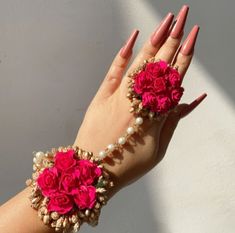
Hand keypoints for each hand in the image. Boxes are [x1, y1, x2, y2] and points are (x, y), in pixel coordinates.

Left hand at [73, 5, 206, 198]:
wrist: (93, 171)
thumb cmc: (127, 166)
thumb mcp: (156, 152)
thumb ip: (171, 125)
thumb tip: (185, 103)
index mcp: (156, 115)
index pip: (174, 78)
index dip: (185, 55)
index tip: (193, 35)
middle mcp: (139, 101)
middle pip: (160, 64)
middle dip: (173, 38)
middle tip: (183, 15)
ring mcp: (119, 96)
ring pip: (140, 63)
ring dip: (154, 40)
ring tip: (166, 20)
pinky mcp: (102, 96)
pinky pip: (114, 71)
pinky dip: (123, 53)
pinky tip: (133, 37)